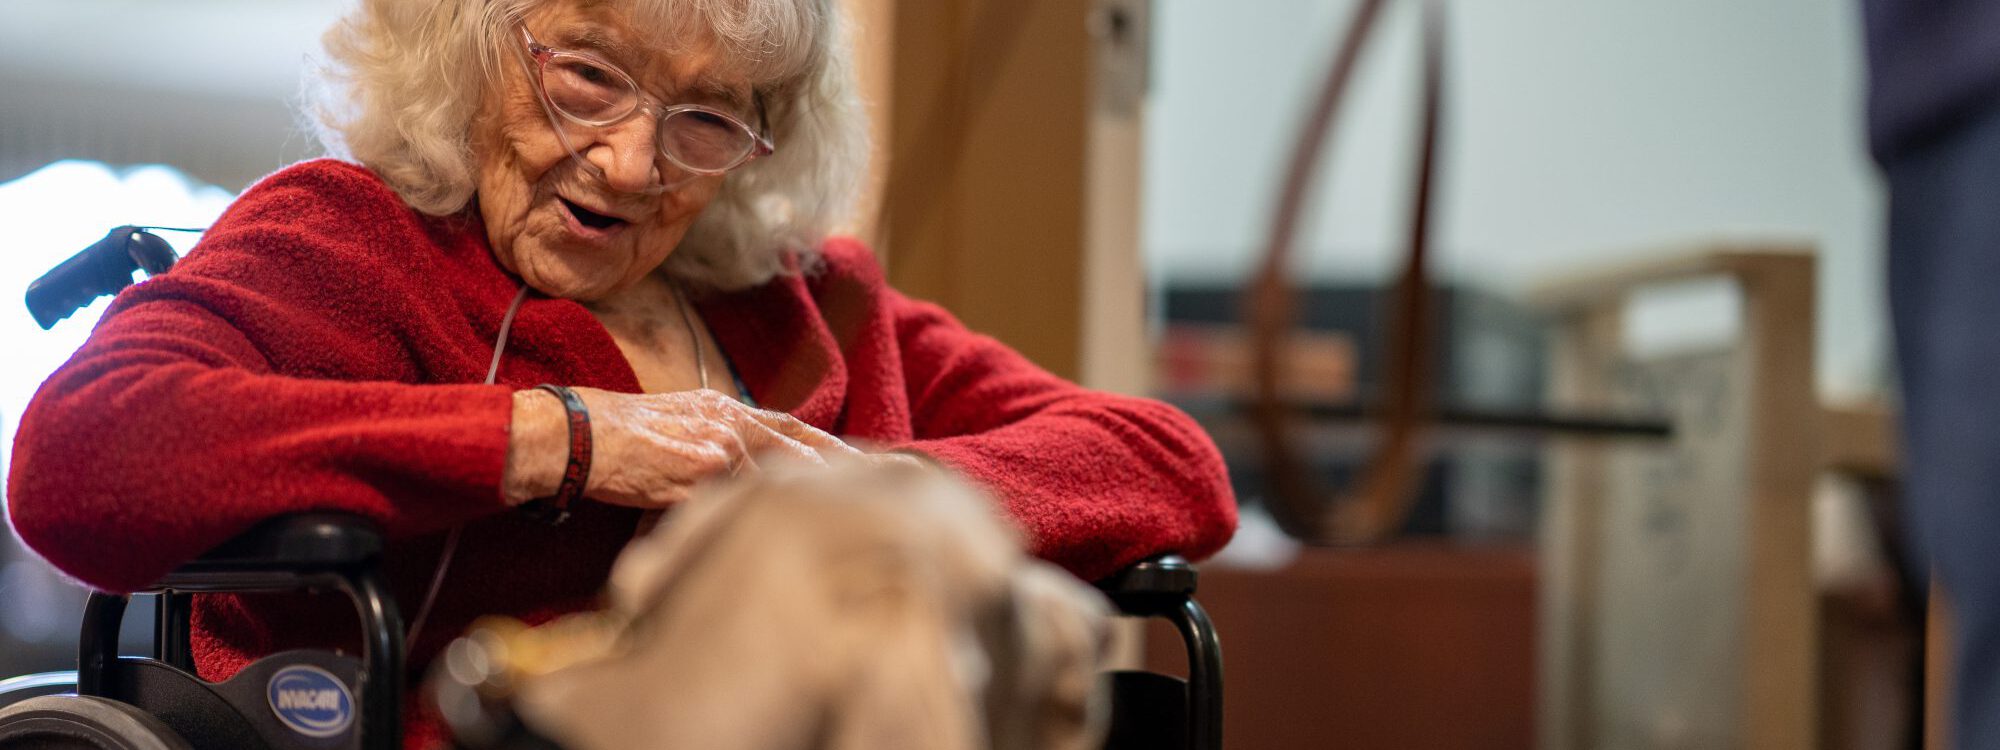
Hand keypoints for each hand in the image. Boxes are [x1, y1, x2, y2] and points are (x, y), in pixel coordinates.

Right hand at [504, 387, 860, 508]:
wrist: (573, 436)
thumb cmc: (614, 438)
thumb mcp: (675, 425)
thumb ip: (713, 442)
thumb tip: (741, 469)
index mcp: (722, 409)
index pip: (791, 424)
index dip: (829, 443)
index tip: (867, 459)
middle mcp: (726, 421)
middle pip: (799, 445)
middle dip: (842, 465)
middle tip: (885, 482)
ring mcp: (715, 444)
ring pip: (777, 472)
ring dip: (810, 494)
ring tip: (846, 511)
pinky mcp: (697, 471)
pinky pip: (736, 498)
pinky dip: (758, 514)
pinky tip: (782, 529)